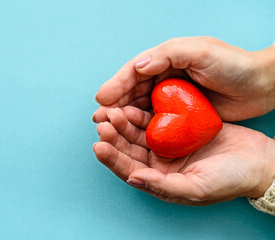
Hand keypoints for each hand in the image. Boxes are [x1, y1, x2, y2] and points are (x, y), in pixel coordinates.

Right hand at [93, 37, 274, 121]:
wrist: (260, 85)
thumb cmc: (233, 64)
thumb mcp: (201, 51)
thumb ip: (168, 54)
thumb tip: (138, 66)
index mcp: (166, 59)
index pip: (134, 71)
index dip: (116, 85)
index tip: (102, 100)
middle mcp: (163, 77)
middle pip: (132, 90)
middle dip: (114, 104)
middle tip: (99, 119)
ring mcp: (170, 96)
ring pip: (139, 106)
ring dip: (122, 117)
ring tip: (107, 128)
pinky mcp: (178, 113)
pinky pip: (154, 119)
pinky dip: (140, 126)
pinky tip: (130, 135)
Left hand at [93, 106, 274, 204]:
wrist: (258, 160)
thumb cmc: (230, 179)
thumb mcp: (196, 188)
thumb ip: (163, 185)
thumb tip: (133, 178)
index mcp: (160, 179)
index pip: (128, 169)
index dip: (112, 158)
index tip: (99, 145)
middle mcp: (159, 163)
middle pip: (128, 148)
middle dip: (114, 136)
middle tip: (103, 121)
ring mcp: (167, 144)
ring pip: (138, 132)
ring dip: (124, 122)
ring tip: (114, 111)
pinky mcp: (177, 128)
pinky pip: (154, 119)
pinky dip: (142, 112)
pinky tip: (133, 104)